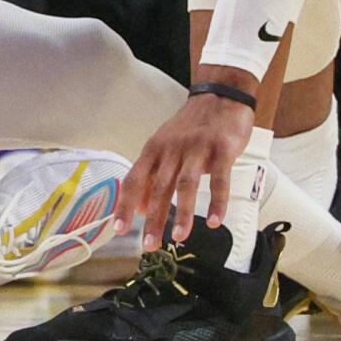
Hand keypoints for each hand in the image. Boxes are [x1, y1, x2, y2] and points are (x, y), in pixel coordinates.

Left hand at [115, 90, 254, 248]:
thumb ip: (154, 175)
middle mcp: (172, 149)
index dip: (125, 205)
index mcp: (155, 149)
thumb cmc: (192, 126)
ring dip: (182, 213)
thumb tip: (140, 208)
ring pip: (186, 184)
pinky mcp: (222, 149)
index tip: (118, 228)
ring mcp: (197, 148)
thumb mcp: (166, 146)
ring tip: (179, 237)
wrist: (220, 95)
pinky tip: (215, 221)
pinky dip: (216, 201)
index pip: (135, 180)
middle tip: (150, 245)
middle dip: (154, 219)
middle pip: (159, 187)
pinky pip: (219, 179)